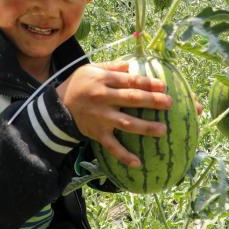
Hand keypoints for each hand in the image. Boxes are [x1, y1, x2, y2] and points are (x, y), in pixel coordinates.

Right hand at [57, 61, 171, 167]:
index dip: (147, 83)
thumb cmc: (79, 84)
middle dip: (152, 101)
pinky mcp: (97, 133)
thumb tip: (131, 65)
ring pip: (126, 123)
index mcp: (103, 80)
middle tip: (169, 103)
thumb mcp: (91, 69)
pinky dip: (124, 155)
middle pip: (131, 99)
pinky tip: (137, 163)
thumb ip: (112, 66)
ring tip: (163, 130)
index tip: (163, 86)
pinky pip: (112, 146)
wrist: (58, 106)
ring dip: (145, 127)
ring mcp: (101, 117)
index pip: (130, 81)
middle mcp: (103, 98)